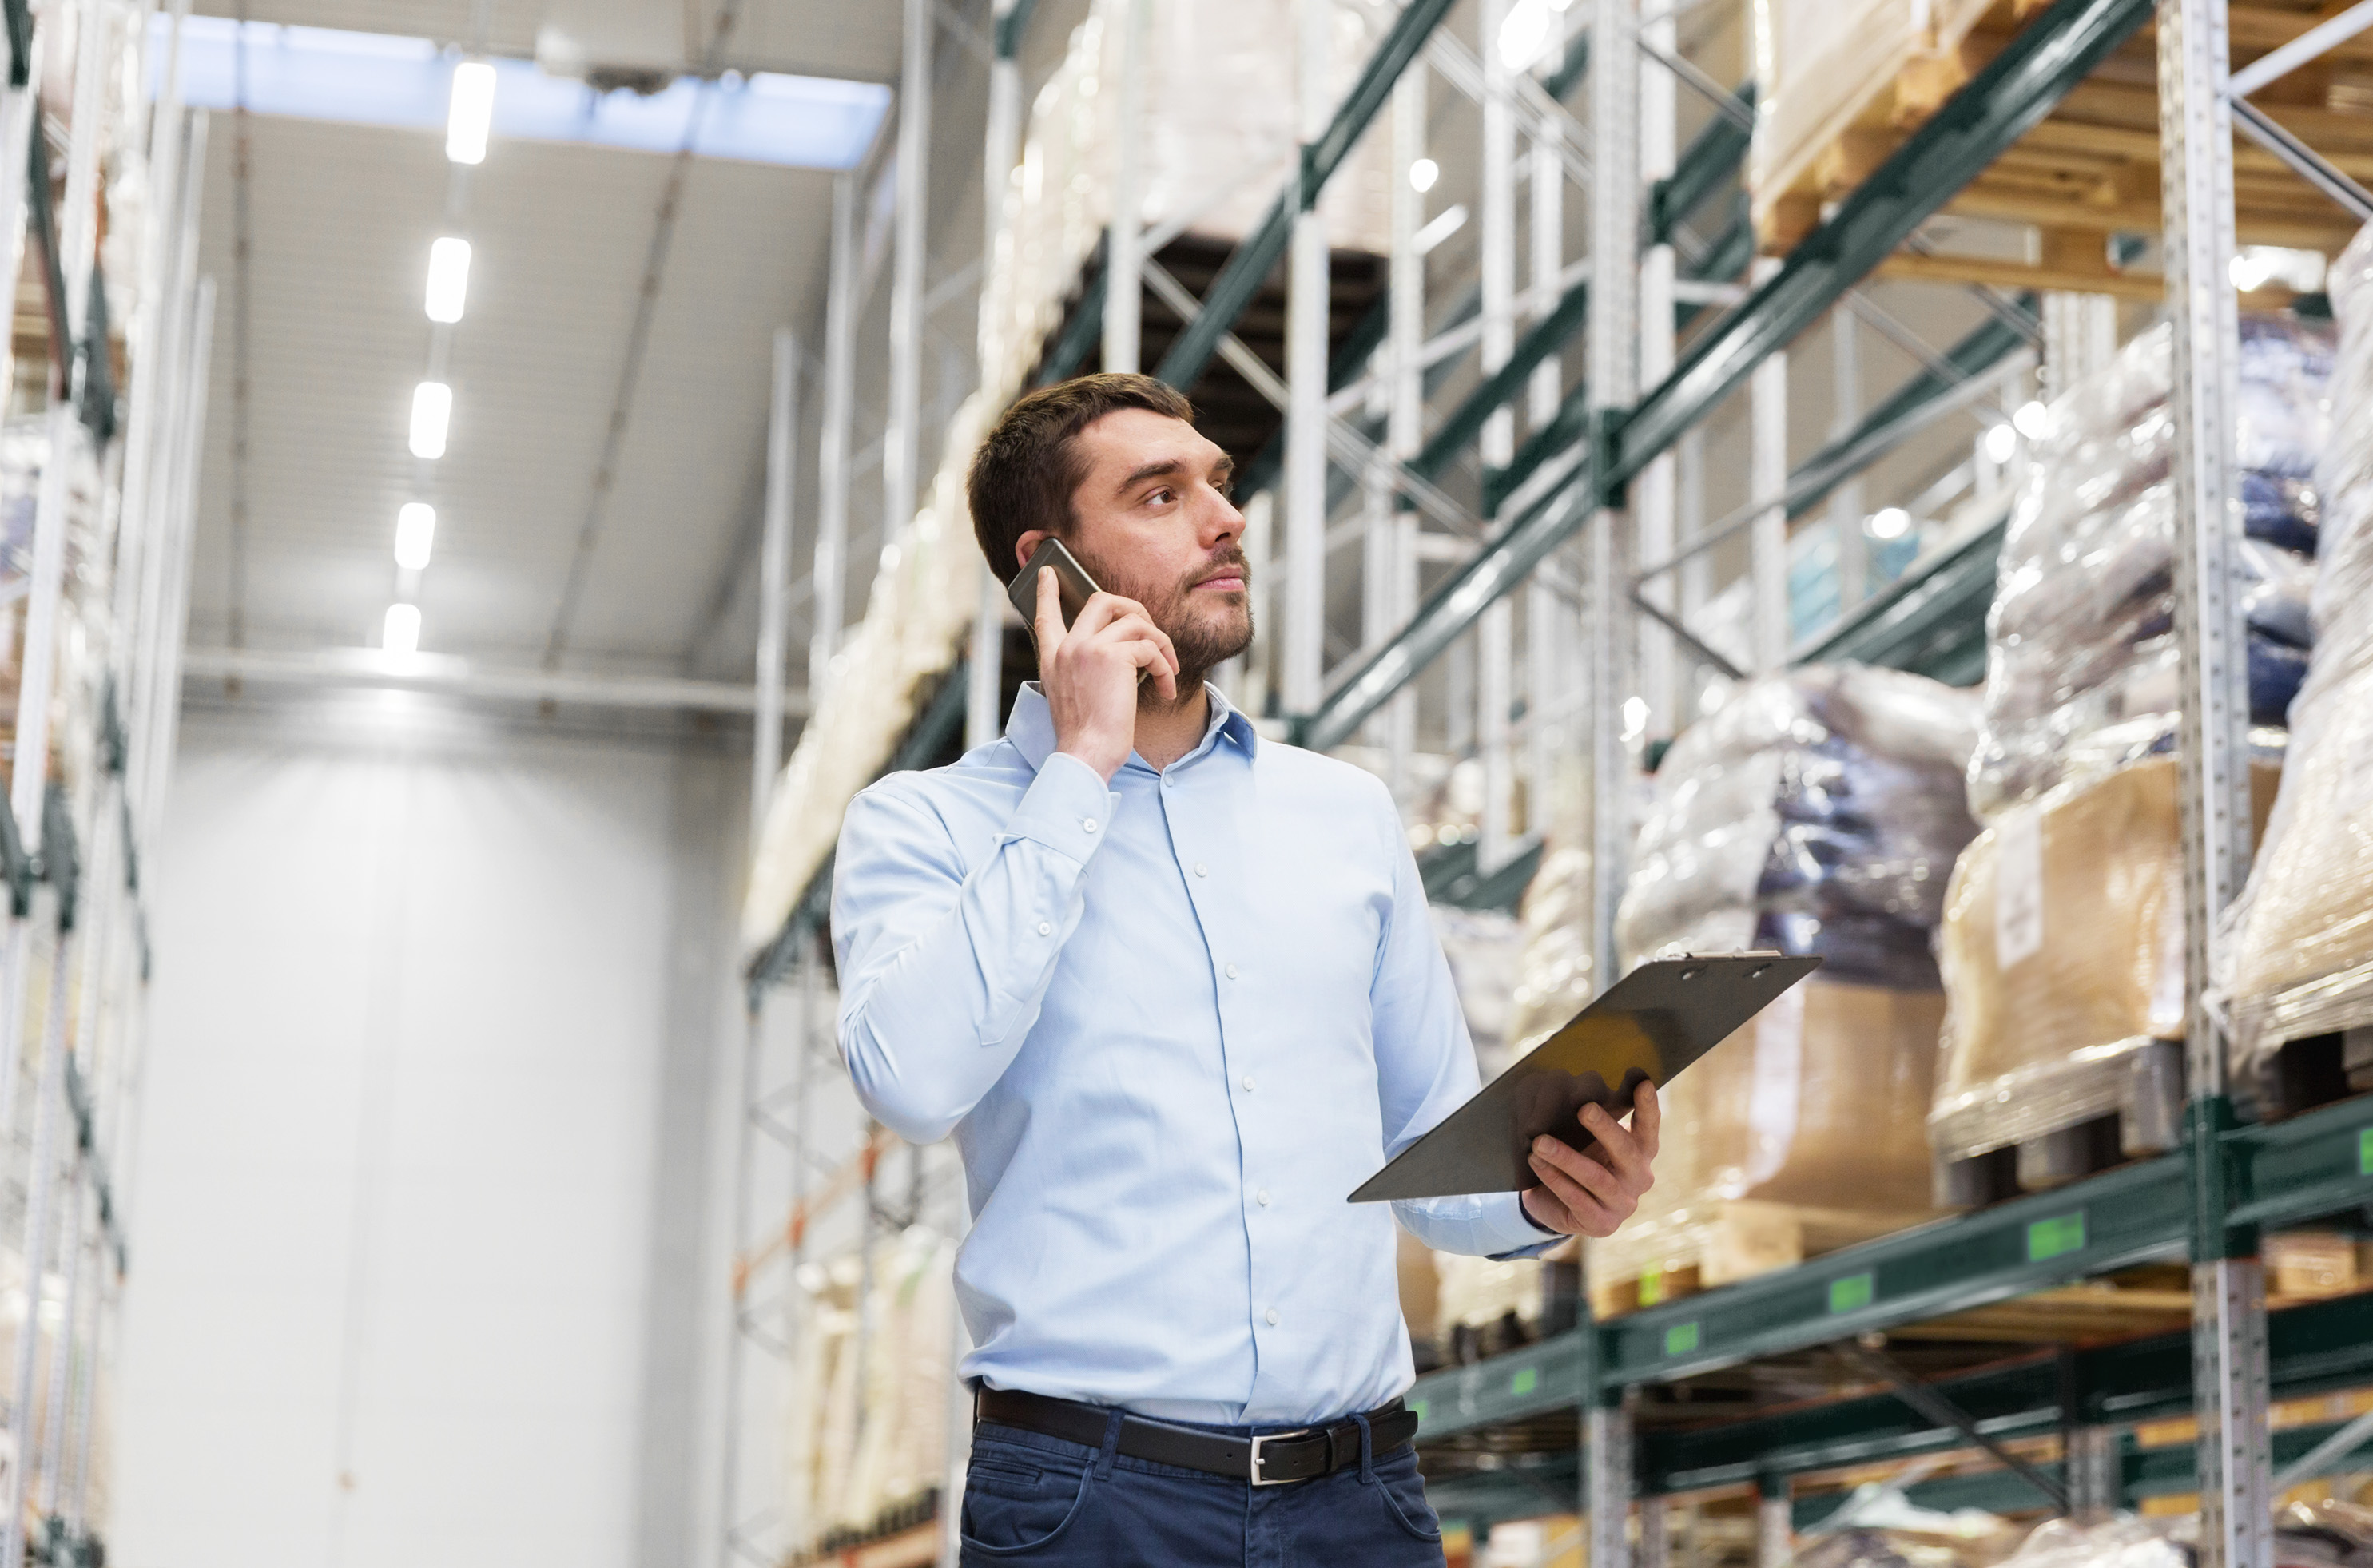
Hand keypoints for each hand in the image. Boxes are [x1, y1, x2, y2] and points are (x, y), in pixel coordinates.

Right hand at [1035, 565, 1178, 781]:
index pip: (1045, 616)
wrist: (1086, 754)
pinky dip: (1165, 667)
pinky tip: (1165, 689)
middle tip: (1150, 632)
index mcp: (1052, 658)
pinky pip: (1150, 647)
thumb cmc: (1086, 736)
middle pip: (1101, 600)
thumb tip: (1122, 652)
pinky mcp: (1114, 656)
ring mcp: (1089, 648)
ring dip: (1160, 644)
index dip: (1046, 591)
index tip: (1048, 572)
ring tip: (1168, 670)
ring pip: (1136, 621)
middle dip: (1134, 608)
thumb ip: (1084, 670)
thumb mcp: (1073, 696)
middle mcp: (1067, 647)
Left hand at [1520, 1080, 1659, 1237]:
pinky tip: (1536, 1162)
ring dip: (1566, 1158)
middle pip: (1626, 1151)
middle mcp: (1638, 1178)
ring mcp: (1622, 1204)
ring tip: (1540, 1142)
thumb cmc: (1576, 1160)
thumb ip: (1593, 1122)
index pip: (1649, 1128)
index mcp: (1641, 1153)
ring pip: (1597, 1178)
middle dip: (1605, 1128)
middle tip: (1584, 1108)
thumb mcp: (1587, 1140)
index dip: (1648, 1107)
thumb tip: (1576, 1087)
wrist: (1555, 1204)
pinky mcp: (1601, 1223)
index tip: (1643, 1082)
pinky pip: (1576, 1199)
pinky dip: (1555, 1179)